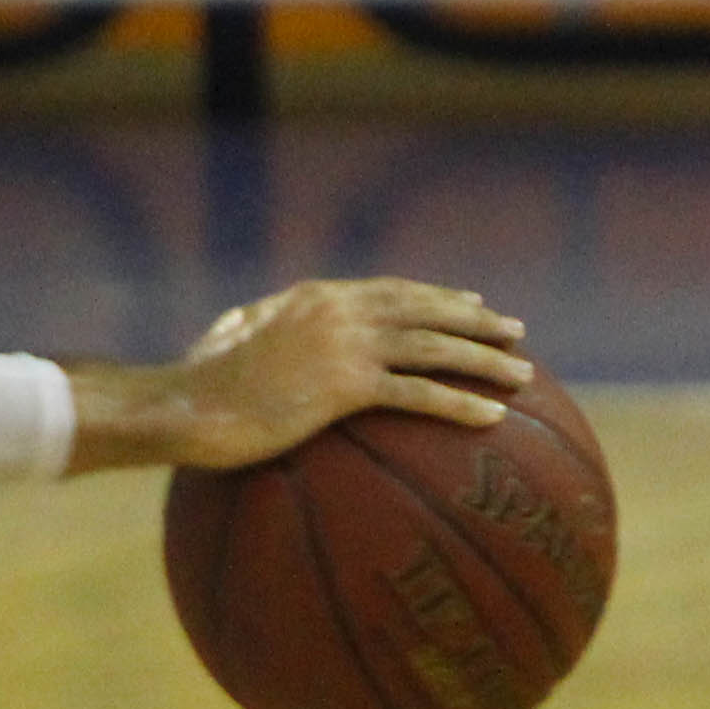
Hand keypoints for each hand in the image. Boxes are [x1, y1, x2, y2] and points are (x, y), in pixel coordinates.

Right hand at [78, 277, 531, 474]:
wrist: (186, 405)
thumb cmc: (200, 384)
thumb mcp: (234, 341)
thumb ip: (264, 329)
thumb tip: (268, 337)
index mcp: (317, 296)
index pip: (394, 291)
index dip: (437, 296)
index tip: (473, 302)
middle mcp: (339, 310)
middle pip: (426, 309)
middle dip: (478, 319)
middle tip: (516, 331)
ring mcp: (345, 344)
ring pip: (434, 346)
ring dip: (485, 359)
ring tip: (523, 374)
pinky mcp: (345, 384)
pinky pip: (417, 393)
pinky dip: (459, 404)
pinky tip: (491, 418)